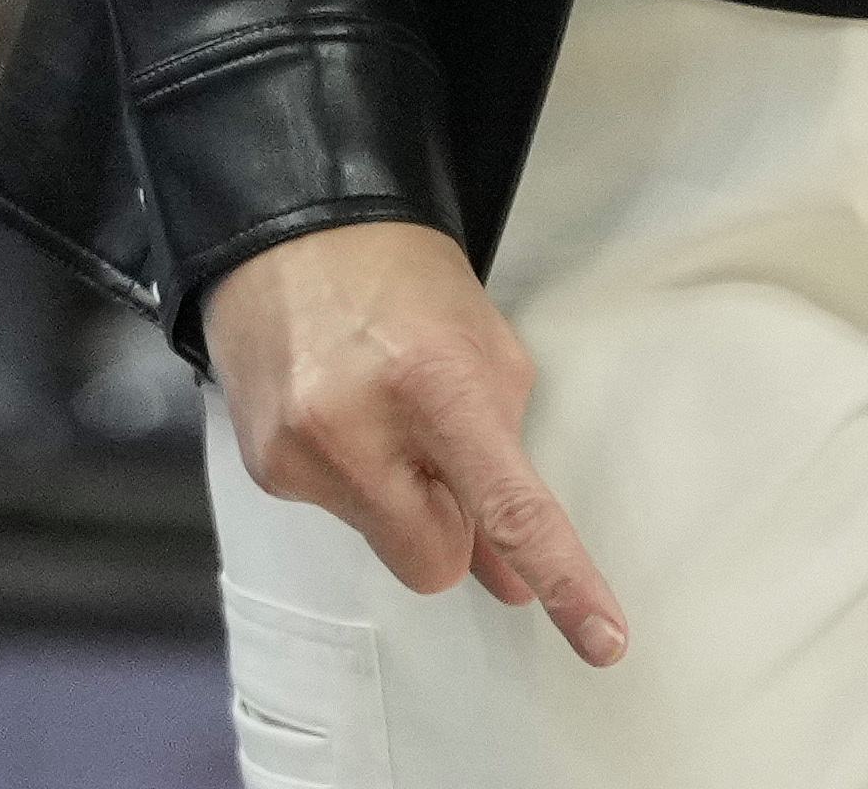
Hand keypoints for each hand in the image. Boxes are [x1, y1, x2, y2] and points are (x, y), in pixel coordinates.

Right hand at [199, 218, 630, 667]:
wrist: (291, 228)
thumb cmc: (402, 280)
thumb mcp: (486, 351)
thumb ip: (508, 465)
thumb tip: (511, 578)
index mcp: (438, 384)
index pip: (509, 508)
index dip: (561, 579)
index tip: (601, 639)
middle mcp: (360, 427)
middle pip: (436, 562)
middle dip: (453, 530)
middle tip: (443, 457)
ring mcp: (303, 454)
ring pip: (386, 544)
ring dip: (399, 501)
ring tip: (382, 412)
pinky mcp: (266, 468)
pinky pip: (338, 515)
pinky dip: (354, 481)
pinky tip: (343, 413)